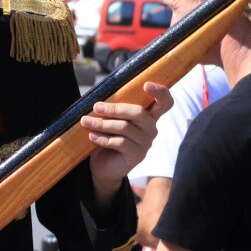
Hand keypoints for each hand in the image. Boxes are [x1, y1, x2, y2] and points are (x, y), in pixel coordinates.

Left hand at [83, 81, 172, 198]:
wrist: (103, 165)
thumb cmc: (107, 136)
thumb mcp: (111, 119)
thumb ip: (113, 107)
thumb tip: (101, 96)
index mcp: (148, 115)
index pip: (165, 103)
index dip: (160, 92)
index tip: (146, 84)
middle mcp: (151, 128)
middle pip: (138, 113)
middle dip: (115, 109)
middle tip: (95, 107)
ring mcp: (146, 142)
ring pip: (125, 128)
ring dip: (102, 124)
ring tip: (85, 122)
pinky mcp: (137, 155)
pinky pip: (120, 143)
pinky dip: (103, 138)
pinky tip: (91, 136)